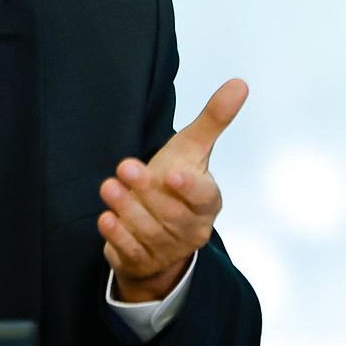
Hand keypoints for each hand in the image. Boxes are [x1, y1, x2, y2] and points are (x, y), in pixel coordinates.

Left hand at [100, 78, 247, 303]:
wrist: (158, 228)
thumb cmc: (176, 181)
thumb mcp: (192, 149)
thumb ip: (213, 119)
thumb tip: (239, 83)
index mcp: (208, 202)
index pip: (204, 197)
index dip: (188, 188)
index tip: (171, 173)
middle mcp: (192, 229)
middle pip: (171, 214)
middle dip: (146, 191)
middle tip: (125, 167)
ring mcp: (168, 249)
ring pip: (149, 232)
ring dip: (127, 210)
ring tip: (109, 187)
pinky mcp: (143, 262)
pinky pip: (131, 253)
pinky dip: (118, 237)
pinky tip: (106, 218)